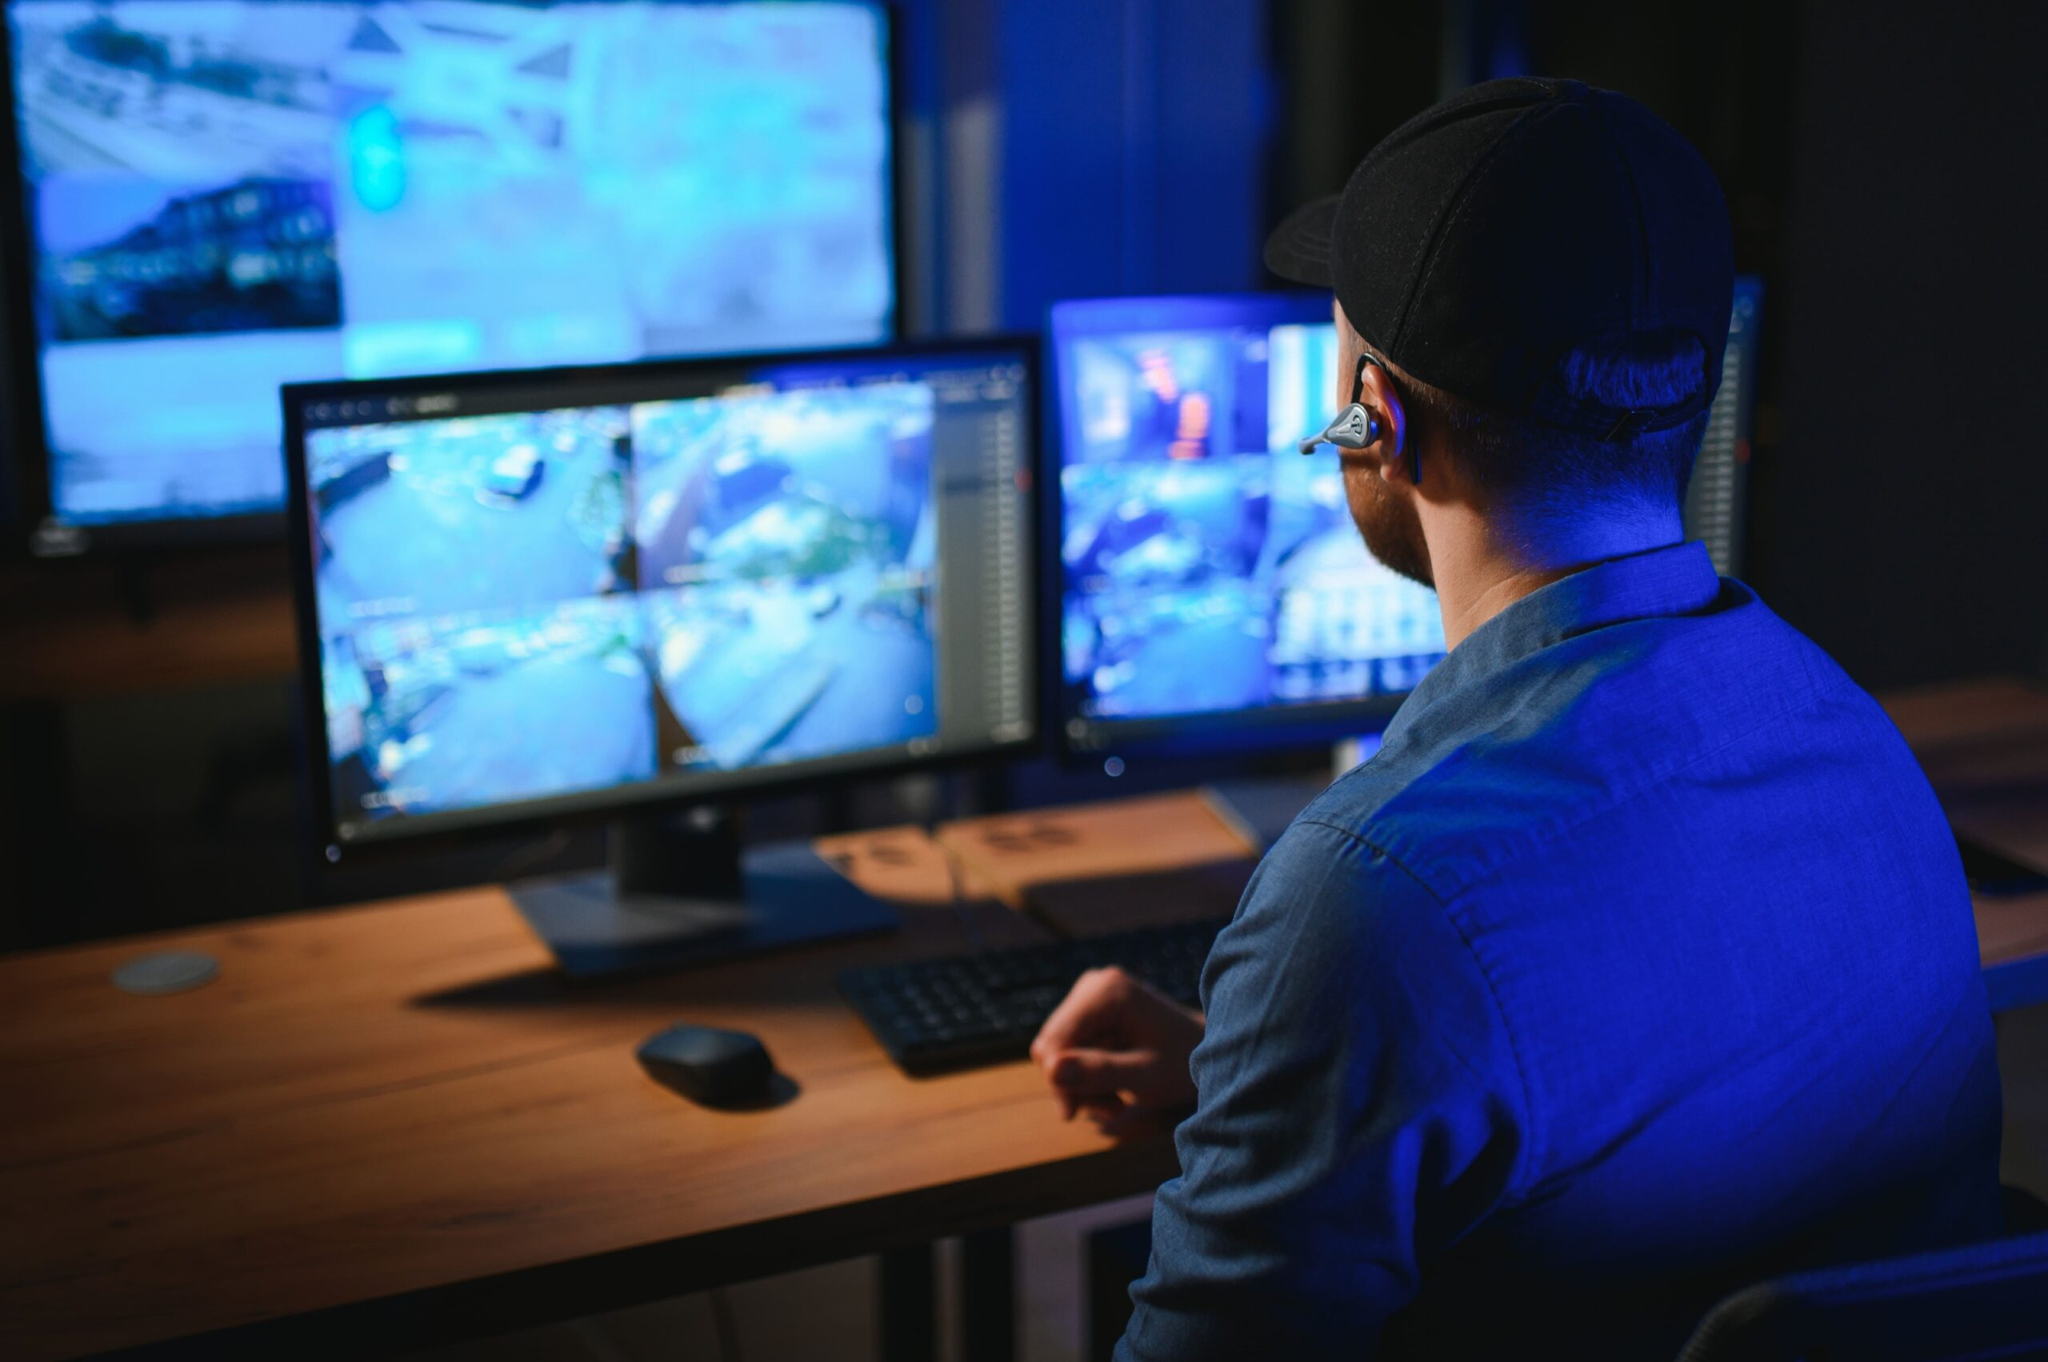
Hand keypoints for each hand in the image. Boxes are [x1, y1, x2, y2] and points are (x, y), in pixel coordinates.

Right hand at [1030, 967, 1203, 1136]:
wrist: (1207, 1053)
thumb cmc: (1184, 1064)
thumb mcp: (1146, 1075)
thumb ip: (1101, 1072)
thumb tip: (1052, 1070)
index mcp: (1108, 991)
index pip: (1056, 1039)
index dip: (1057, 1079)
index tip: (1072, 1114)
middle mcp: (1094, 984)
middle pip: (1052, 1045)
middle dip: (1074, 1084)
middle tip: (1110, 1110)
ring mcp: (1091, 997)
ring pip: (1058, 1053)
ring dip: (1082, 1086)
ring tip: (1117, 1105)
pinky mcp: (1091, 1013)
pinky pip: (1070, 1053)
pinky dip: (1087, 1078)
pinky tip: (1113, 1093)